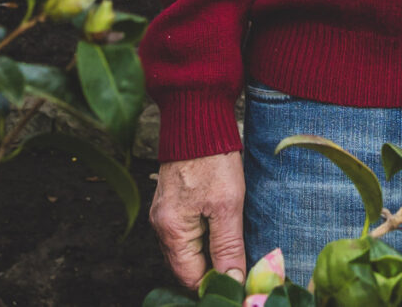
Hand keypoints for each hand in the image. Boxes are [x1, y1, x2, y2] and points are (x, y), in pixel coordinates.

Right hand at [152, 151, 246, 287]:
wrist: (197, 120)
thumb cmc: (213, 159)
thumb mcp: (227, 206)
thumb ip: (228, 247)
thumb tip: (232, 281)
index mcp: (171, 230)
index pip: (190, 277)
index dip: (215, 282)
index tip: (239, 279)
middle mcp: (160, 226)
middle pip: (185, 267)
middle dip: (212, 269)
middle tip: (241, 264)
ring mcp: (163, 215)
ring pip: (186, 251)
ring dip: (208, 254)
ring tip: (234, 246)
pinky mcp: (170, 204)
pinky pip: (184, 234)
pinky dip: (202, 239)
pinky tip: (221, 229)